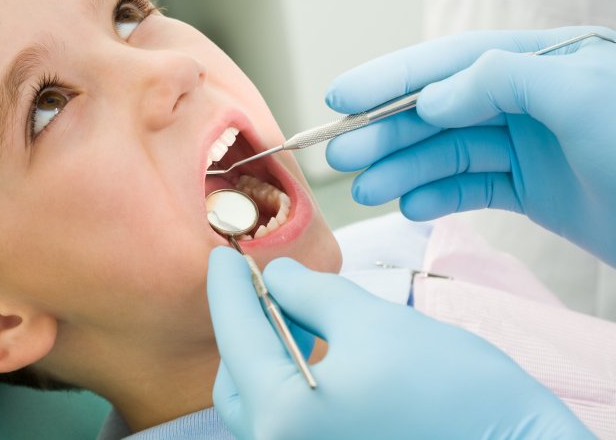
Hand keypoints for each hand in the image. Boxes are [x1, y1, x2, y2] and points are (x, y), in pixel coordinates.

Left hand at [207, 247, 591, 438]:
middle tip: (260, 281)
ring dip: (265, 352)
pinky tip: (313, 346)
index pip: (235, 337)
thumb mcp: (370, 320)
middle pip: (236, 376)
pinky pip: (286, 417)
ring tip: (294, 309)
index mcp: (284, 415)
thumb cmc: (452, 386)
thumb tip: (276, 277)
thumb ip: (309, 293)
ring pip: (258, 401)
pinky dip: (288, 377)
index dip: (226, 289)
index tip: (221, 256)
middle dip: (243, 324)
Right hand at [324, 26, 615, 264]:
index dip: (391, 77)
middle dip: (387, 131)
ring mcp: (531, 146)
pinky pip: (473, 188)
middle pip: (440, 111)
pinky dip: (439, 196)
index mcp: (542, 62)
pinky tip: (412, 205)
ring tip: (366, 190)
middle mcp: (529, 100)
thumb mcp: (582, 93)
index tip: (341, 96)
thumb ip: (502, 78)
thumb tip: (434, 97)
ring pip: (449, 152)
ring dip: (404, 169)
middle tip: (339, 154)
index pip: (450, 61)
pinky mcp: (534, 190)